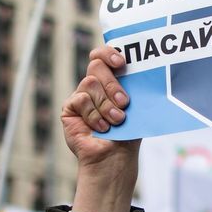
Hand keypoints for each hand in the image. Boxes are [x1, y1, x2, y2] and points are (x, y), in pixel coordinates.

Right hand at [60, 46, 139, 211]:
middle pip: (96, 66)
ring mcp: (81, 96)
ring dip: (106, 104)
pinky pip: (80, 100)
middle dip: (113, 84)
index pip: (102, 56)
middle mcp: (94, 85)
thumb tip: (141, 70)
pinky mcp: (70, 109)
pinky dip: (94, 114)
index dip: (109, 53)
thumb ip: (133, 88)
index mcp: (110, 80)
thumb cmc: (128, 133)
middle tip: (125, 103)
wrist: (115, 157)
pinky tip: (102, 127)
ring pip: (89, 83)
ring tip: (116, 120)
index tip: (121, 63)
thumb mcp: (135, 107)